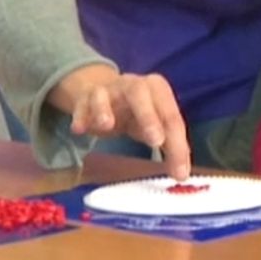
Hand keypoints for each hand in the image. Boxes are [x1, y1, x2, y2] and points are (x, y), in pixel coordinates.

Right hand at [52, 64, 189, 179]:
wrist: (103, 93)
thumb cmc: (137, 112)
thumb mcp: (156, 127)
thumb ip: (170, 149)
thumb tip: (181, 174)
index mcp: (157, 90)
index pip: (170, 115)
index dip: (177, 144)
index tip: (180, 172)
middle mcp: (133, 84)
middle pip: (140, 92)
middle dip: (148, 116)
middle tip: (156, 141)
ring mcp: (107, 90)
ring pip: (105, 93)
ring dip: (104, 109)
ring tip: (106, 125)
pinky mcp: (85, 98)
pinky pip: (81, 104)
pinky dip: (80, 115)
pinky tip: (79, 129)